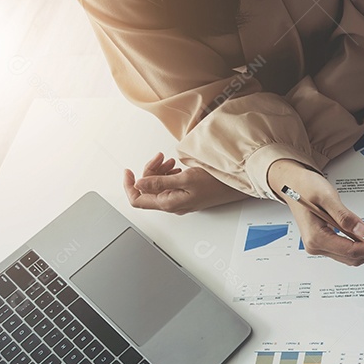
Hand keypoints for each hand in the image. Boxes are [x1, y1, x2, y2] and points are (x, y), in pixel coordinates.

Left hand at [124, 152, 247, 213]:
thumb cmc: (216, 184)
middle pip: (147, 189)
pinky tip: (176, 167)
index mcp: (169, 203)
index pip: (137, 199)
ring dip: (159, 171)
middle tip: (160, 158)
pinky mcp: (185, 194)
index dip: (129, 185)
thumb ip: (159, 182)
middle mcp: (171, 204)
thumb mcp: (185, 179)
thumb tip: (138, 183)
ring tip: (169, 161)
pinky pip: (169, 184)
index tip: (128, 171)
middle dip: (149, 171)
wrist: (234, 186)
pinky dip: (168, 173)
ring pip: (158, 185)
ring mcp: (178, 200)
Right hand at [268, 160, 363, 266]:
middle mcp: (316, 246)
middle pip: (353, 257)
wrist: (292, 183)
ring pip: (351, 257)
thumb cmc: (305, 187)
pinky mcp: (325, 242)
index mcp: (316, 237)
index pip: (352, 250)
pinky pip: (347, 250)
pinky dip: (362, 247)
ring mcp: (320, 245)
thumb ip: (345, 216)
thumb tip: (362, 231)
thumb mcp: (327, 197)